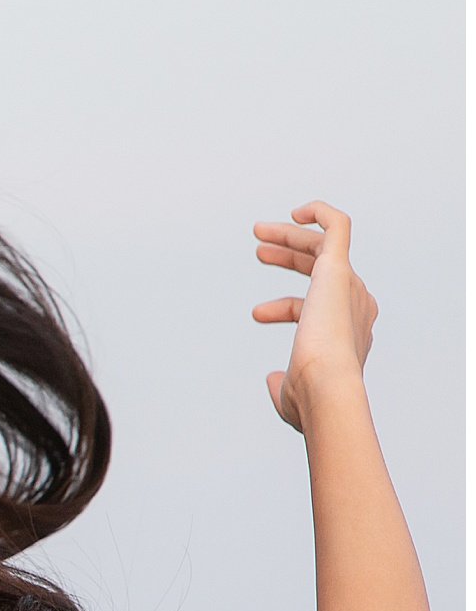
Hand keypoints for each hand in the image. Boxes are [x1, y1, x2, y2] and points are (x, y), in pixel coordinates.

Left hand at [251, 200, 377, 432]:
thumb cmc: (310, 400)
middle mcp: (354, 305)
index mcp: (347, 331)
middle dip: (290, 257)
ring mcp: (347, 286)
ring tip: (258, 233)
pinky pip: (338, 227)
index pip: (315, 307)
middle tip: (259, 251)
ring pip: (324, 246)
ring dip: (292, 237)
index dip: (282, 307)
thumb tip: (273, 379)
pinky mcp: (337, 270)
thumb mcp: (290, 395)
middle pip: (322, 270)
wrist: (326, 388)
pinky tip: (297, 211)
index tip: (256, 313)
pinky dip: (320, 213)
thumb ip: (283, 384)